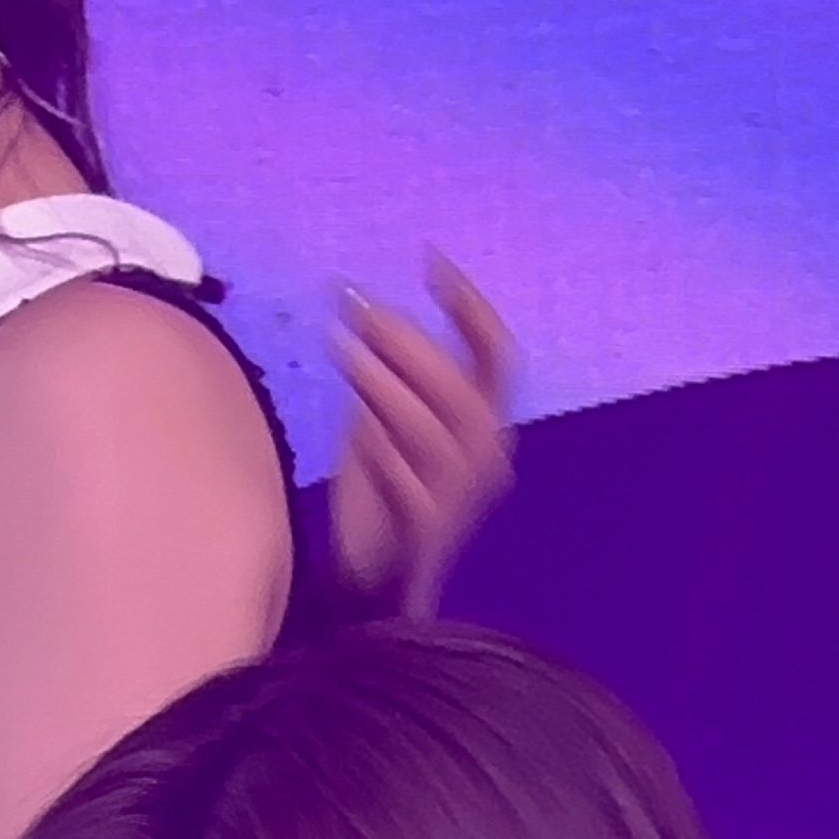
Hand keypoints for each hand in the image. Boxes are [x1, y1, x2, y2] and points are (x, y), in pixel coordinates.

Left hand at [326, 257, 515, 621]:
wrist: (376, 578)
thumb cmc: (382, 491)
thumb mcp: (382, 419)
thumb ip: (384, 373)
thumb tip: (359, 307)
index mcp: (486, 422)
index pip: (496, 354)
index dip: (469, 306)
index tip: (432, 260)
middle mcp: (486, 455)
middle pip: (462, 388)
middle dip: (410, 343)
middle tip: (358, 309)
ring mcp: (459, 495)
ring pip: (433, 432)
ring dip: (387, 384)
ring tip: (343, 349)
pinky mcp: (426, 529)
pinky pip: (410, 484)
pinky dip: (384, 453)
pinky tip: (357, 430)